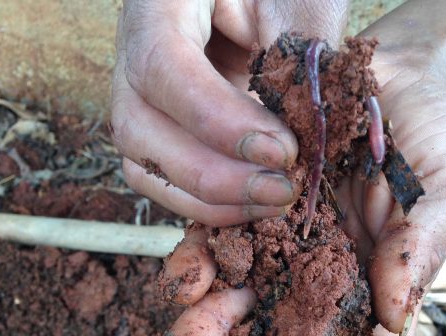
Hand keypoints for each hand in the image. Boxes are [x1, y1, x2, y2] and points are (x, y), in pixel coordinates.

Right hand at [110, 0, 348, 225]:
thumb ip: (301, 52)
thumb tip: (313, 132)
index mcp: (159, 5)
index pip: (165, 68)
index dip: (217, 120)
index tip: (281, 152)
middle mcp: (132, 53)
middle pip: (138, 130)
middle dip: (213, 176)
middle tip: (283, 189)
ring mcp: (139, 97)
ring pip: (144, 166)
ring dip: (210, 200)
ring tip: (275, 202)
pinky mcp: (158, 130)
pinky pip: (164, 180)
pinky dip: (208, 203)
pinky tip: (256, 205)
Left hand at [150, 45, 445, 335]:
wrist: (386, 74)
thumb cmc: (430, 136)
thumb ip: (421, 249)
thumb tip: (394, 314)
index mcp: (378, 293)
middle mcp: (322, 284)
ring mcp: (278, 251)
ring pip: (238, 312)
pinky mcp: (243, 213)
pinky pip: (212, 249)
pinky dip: (195, 271)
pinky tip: (182, 288)